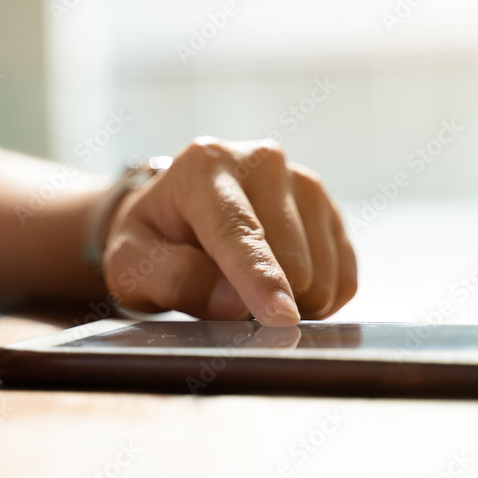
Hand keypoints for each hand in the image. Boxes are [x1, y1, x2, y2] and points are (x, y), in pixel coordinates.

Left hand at [102, 138, 356, 325]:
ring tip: (250, 289)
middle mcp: (263, 161)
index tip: (281, 316)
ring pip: (323, 272)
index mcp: (205, 165)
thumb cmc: (151, 241)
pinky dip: (319, 300)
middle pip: (290, 258)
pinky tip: (284, 290)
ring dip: (293, 302)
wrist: (176, 216)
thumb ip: (173, 279)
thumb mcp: (133, 263)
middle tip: (225, 298)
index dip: (259, 277)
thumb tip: (233, 303)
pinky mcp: (329, 208)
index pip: (237, 230)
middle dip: (265, 299)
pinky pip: (344, 276)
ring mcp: (303, 181)